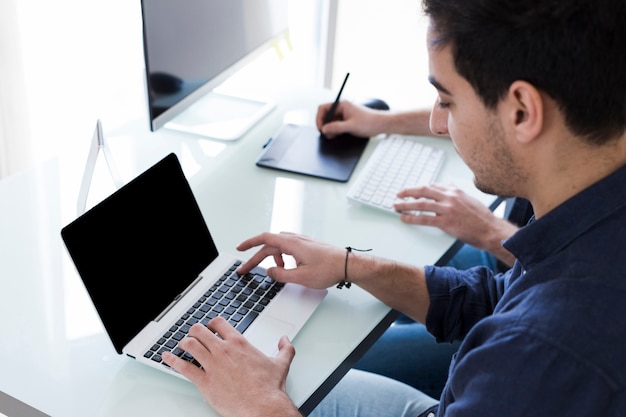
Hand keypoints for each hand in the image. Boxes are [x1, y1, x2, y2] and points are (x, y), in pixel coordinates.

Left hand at [162, 317, 300, 416]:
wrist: (262, 407)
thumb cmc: (269, 388)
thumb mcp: (281, 363)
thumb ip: (285, 348)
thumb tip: (286, 340)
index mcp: (239, 343)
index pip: (219, 323)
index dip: (212, 323)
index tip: (210, 327)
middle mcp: (223, 351)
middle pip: (200, 331)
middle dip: (195, 331)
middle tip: (193, 334)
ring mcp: (212, 365)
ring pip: (190, 345)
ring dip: (183, 343)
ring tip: (181, 344)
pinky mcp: (204, 382)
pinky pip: (183, 367)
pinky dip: (172, 361)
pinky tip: (167, 358)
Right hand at [236, 232, 344, 288]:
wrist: (348, 265)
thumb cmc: (329, 269)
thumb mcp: (301, 277)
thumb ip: (281, 275)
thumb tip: (269, 272)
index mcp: (291, 243)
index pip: (264, 239)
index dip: (250, 243)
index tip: (240, 248)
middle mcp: (295, 239)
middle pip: (269, 246)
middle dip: (256, 259)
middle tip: (245, 270)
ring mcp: (302, 242)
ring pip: (279, 249)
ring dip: (272, 260)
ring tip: (274, 273)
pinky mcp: (307, 247)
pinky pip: (288, 250)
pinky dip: (282, 259)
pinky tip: (287, 268)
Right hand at [316, 100, 385, 138]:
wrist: (380, 125)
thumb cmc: (369, 122)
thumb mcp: (351, 126)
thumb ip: (336, 127)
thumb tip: (324, 129)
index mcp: (341, 105)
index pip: (323, 108)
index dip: (319, 119)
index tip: (321, 128)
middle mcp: (341, 109)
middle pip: (325, 116)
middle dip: (325, 126)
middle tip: (327, 134)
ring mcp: (343, 115)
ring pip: (330, 122)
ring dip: (330, 129)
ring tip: (333, 136)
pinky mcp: (346, 121)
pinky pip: (336, 126)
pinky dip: (334, 131)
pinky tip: (337, 135)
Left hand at [394, 184, 517, 265]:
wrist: (491, 230)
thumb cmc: (482, 218)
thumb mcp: (470, 199)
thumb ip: (457, 193)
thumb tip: (449, 184)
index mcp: (455, 191)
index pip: (432, 186)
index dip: (419, 188)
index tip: (411, 191)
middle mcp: (450, 197)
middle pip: (423, 190)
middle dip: (408, 192)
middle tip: (398, 194)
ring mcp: (447, 209)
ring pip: (421, 204)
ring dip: (406, 205)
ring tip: (396, 206)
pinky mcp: (446, 223)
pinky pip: (424, 219)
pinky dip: (412, 218)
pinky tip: (404, 218)